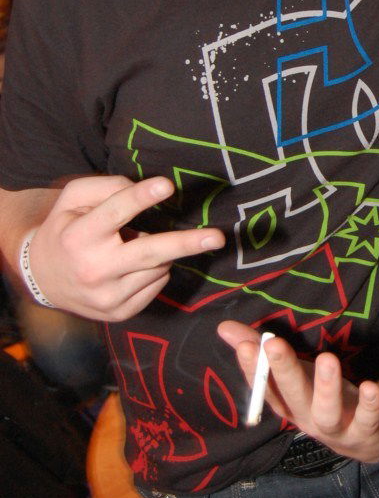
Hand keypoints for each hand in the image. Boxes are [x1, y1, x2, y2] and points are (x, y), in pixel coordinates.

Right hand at [28, 175, 224, 319]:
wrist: (42, 280)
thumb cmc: (65, 229)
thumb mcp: (71, 200)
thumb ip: (105, 187)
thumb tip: (142, 188)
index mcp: (79, 237)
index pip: (115, 212)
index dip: (141, 197)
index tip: (167, 185)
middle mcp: (94, 269)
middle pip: (149, 253)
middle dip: (186, 243)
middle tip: (218, 237)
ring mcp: (108, 297)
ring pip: (158, 267)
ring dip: (161, 252)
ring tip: (136, 244)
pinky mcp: (120, 313)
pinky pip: (156, 285)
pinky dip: (156, 271)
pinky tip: (135, 266)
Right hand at [217, 321, 378, 461]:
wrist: (365, 440)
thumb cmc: (321, 398)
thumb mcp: (295, 375)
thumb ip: (260, 352)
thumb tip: (223, 327)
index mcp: (287, 404)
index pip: (265, 388)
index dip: (254, 370)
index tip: (246, 346)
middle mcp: (306, 418)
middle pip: (292, 397)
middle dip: (282, 371)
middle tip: (273, 344)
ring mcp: (336, 428)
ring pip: (327, 412)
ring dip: (326, 387)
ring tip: (327, 359)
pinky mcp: (365, 431)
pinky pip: (367, 420)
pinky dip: (369, 405)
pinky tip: (370, 387)